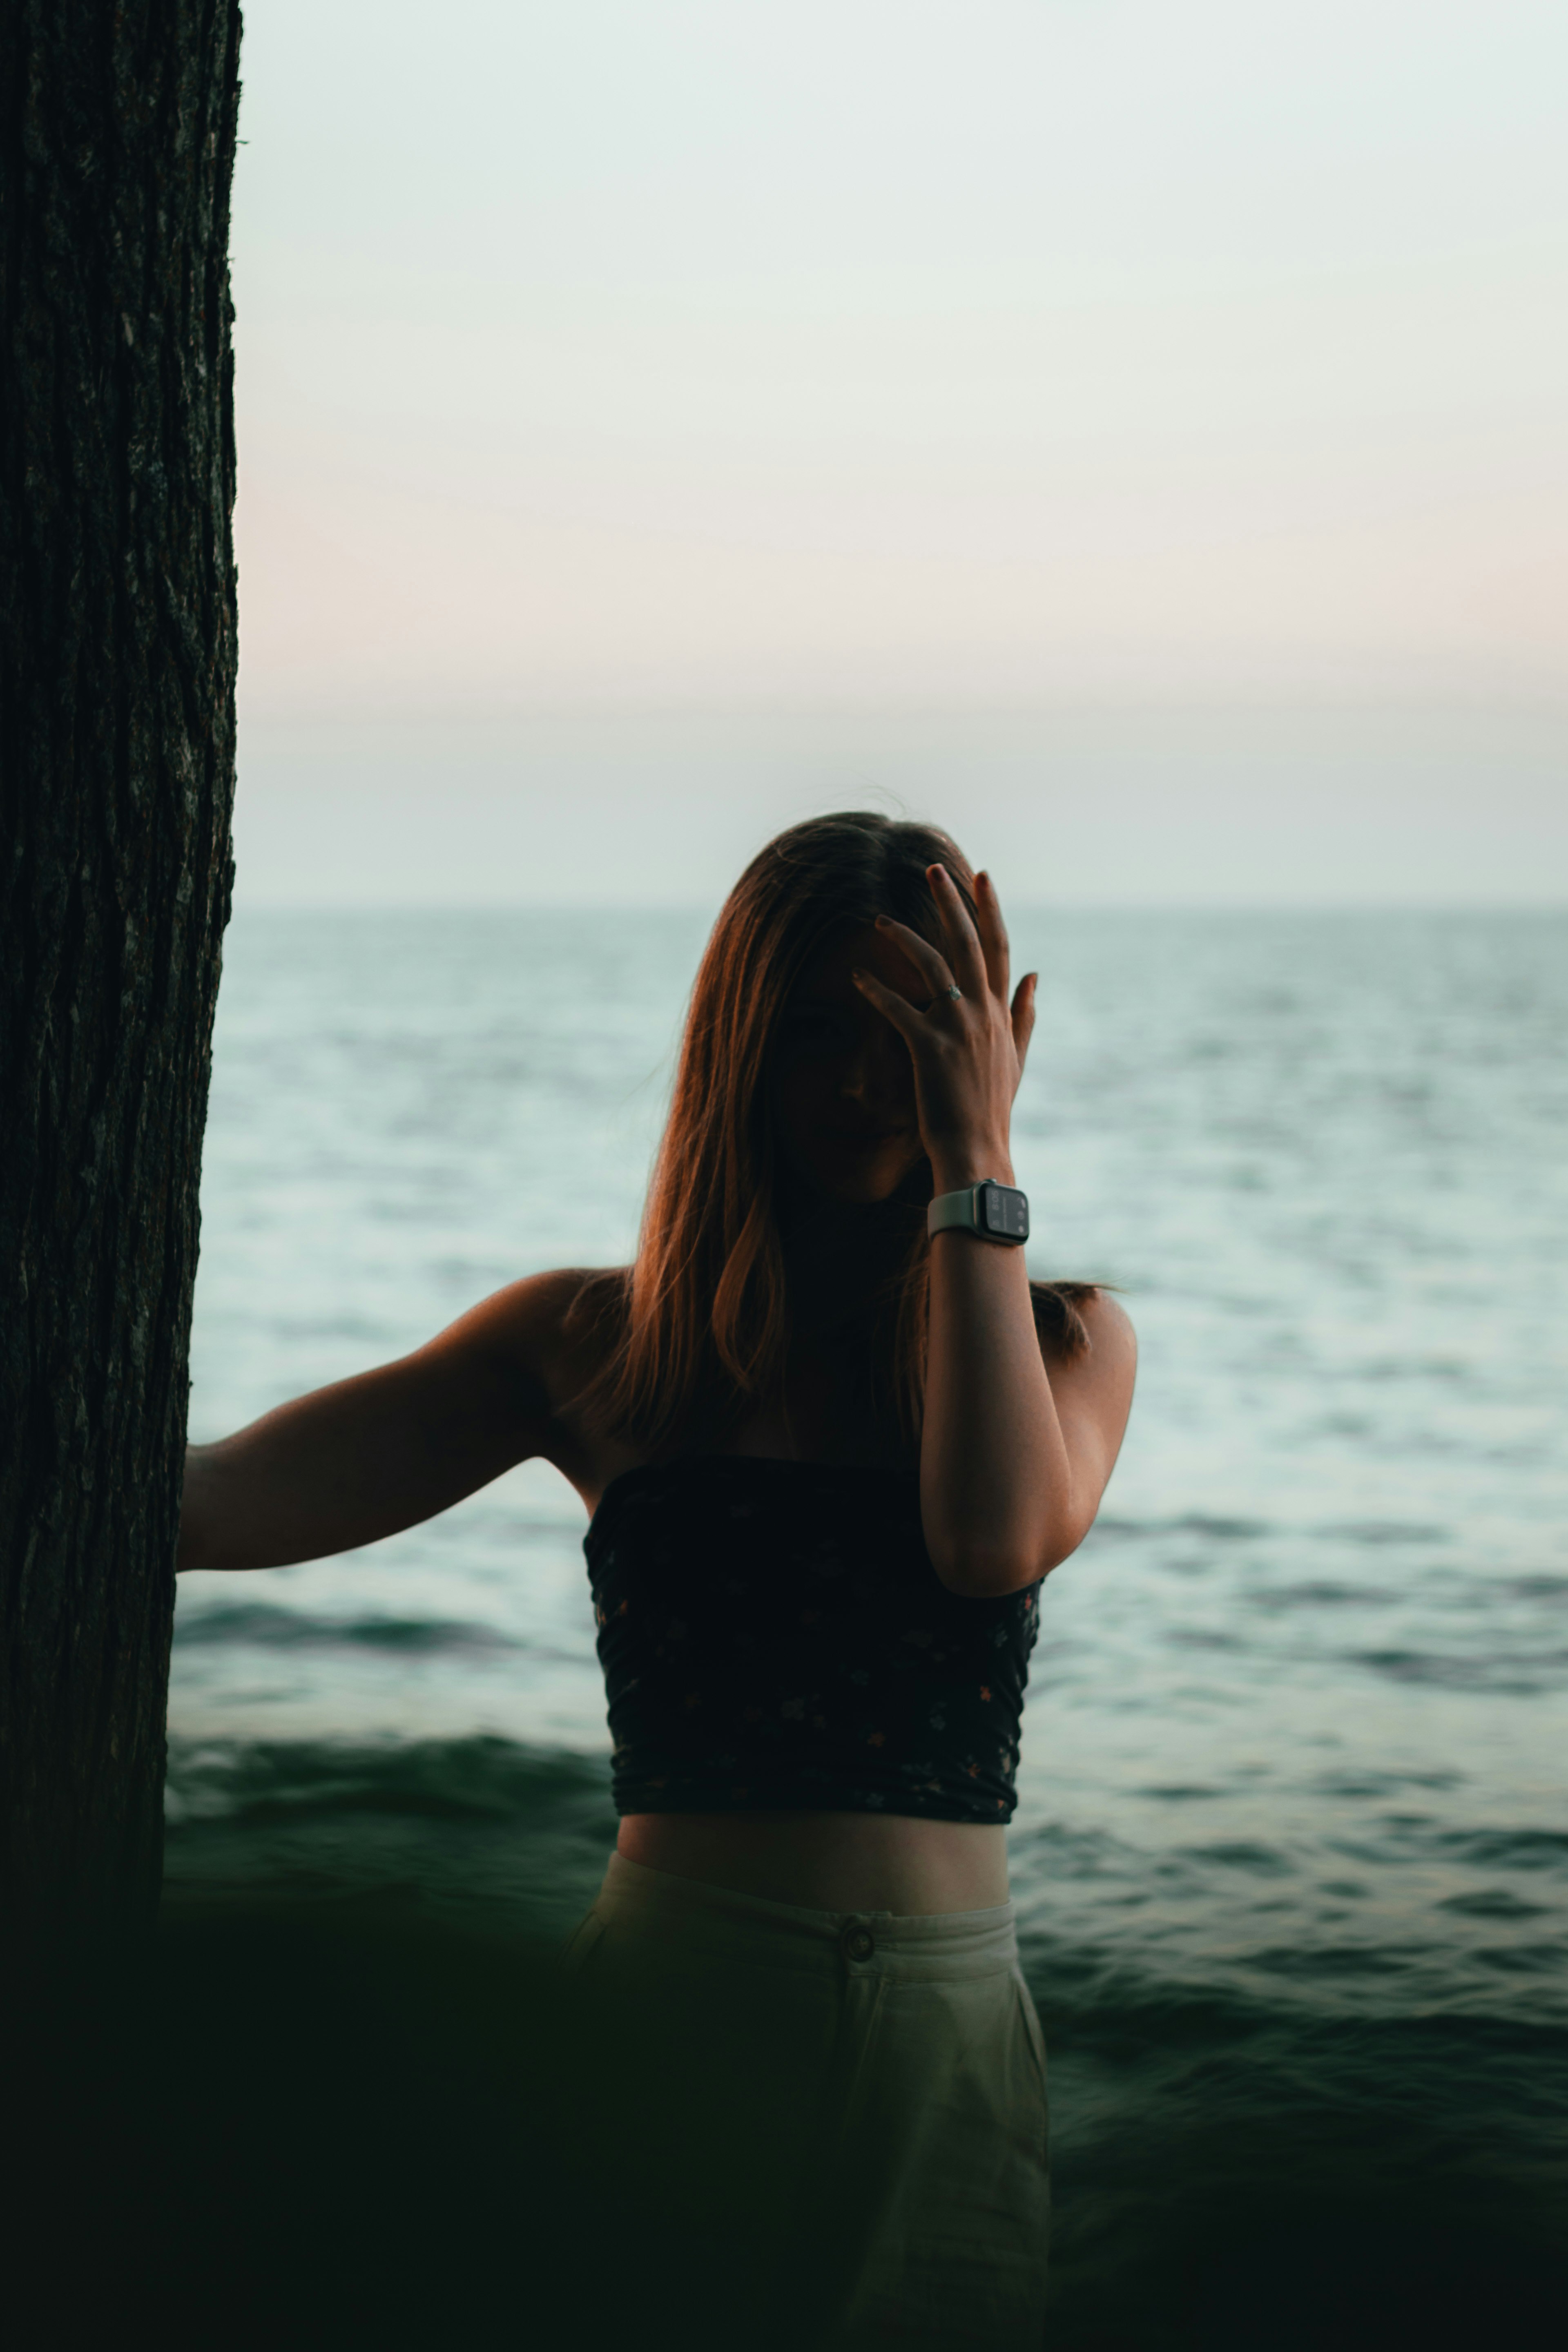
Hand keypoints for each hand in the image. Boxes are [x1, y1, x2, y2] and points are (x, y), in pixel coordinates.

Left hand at [852, 866, 1036, 1190]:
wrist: (978, 1150)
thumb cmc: (992, 1109)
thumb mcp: (1016, 1058)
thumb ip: (1025, 1014)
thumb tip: (1036, 976)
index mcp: (1000, 1012)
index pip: (999, 948)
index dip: (990, 910)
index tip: (981, 877)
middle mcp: (982, 1012)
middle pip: (968, 942)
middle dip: (951, 901)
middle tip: (933, 869)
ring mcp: (957, 1027)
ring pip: (933, 965)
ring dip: (904, 936)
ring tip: (880, 919)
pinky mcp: (929, 1047)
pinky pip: (898, 1007)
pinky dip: (876, 989)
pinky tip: (858, 977)